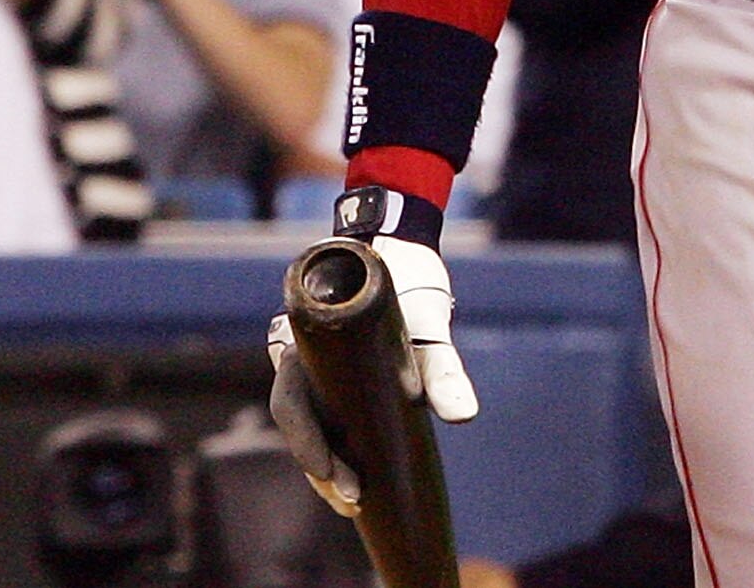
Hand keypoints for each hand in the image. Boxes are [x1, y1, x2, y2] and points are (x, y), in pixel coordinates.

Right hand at [265, 235, 478, 513]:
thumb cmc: (406, 287)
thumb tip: (463, 418)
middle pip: (298, 426)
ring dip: (327, 469)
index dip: (308, 446)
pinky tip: (357, 478)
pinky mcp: (337, 380)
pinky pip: (328, 420)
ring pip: (310, 428)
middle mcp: (302, 361)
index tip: (338, 479)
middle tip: (354, 502)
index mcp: (305, 345)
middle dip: (321, 471)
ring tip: (355, 502)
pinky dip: (338, 451)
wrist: (399, 251)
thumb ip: (444, 369)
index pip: (291, 405)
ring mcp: (317, 372)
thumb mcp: (427, 326)